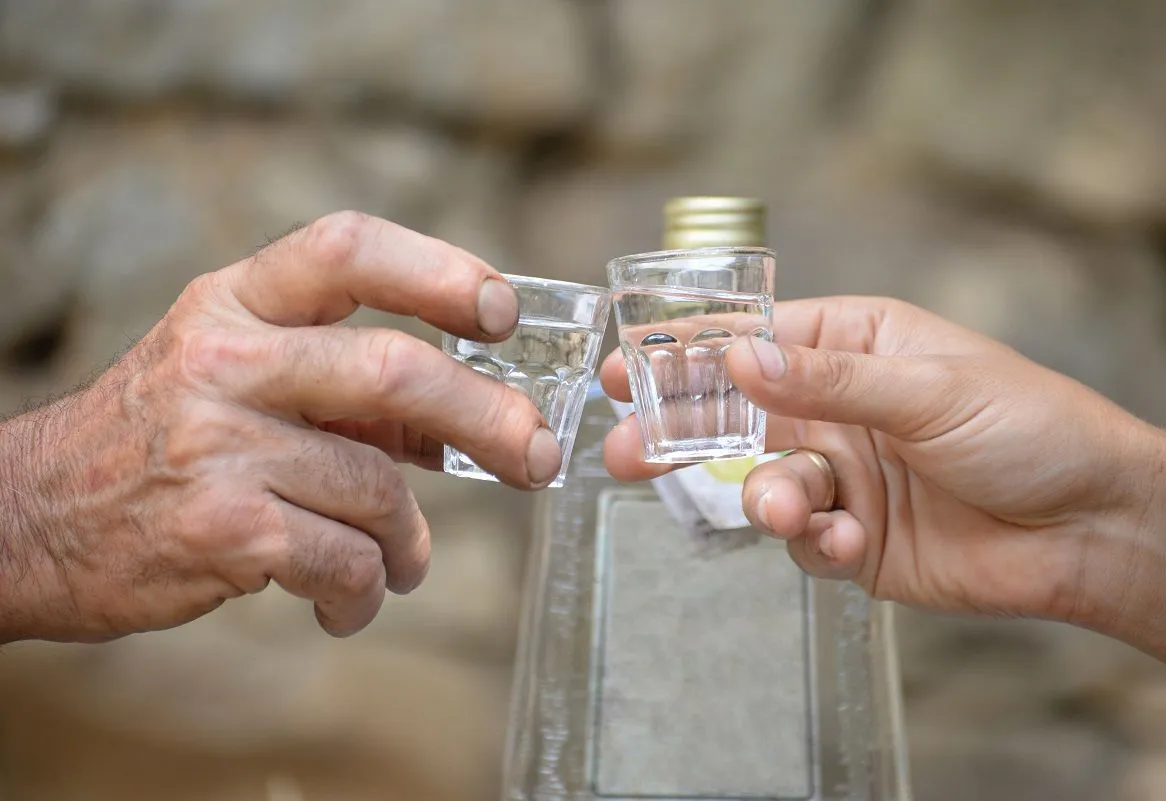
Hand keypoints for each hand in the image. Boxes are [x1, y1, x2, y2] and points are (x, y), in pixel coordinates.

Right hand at [0, 211, 561, 642]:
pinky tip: (352, 601)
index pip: (348, 248)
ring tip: (403, 561)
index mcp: (236, 303)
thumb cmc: (163, 442)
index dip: (439, 271)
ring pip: (377, 486)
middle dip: (487, 417)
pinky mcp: (219, 528)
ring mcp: (217, 443)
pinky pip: (345, 558)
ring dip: (411, 539)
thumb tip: (469, 419)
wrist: (34, 517)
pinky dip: (369, 589)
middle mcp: (225, 359)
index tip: (500, 313)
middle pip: (393, 369)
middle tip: (537, 456)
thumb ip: (346, 388)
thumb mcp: (238, 376)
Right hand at [602, 297, 1165, 676]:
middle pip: (735, 417)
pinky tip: (845, 543)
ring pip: (763, 483)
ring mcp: (842, 475)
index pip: (754, 342)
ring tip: (792, 511)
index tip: (627, 364)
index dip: (688, 352)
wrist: (1090, 530)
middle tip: (624, 451)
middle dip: (681, 434)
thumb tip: (738, 359)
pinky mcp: (851, 539)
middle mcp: (837, 408)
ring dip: (767, 498)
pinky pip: (802, 541)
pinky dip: (813, 544)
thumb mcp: (928, 389)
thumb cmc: (1029, 428)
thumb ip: (828, 382)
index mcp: (854, 347)